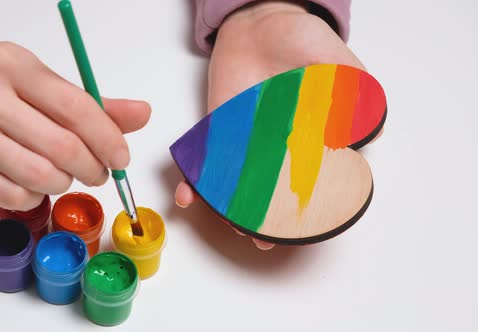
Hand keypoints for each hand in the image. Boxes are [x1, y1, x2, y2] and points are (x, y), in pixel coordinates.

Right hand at [0, 42, 149, 209]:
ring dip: (64, 183)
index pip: (77, 106)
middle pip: (63, 147)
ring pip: (41, 175)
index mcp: (13, 65)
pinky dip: (35, 196)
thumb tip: (142, 115)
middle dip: (93, 168)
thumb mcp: (33, 83)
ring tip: (63, 175)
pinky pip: (14, 195)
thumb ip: (88, 102)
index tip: (121, 157)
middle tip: (99, 173)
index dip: (108, 138)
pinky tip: (32, 184)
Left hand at [175, 1, 367, 248]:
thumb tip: (369, 131)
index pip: (311, 181)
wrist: (259, 23)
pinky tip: (188, 195)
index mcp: (310, 137)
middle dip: (267, 218)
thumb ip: (353, 91)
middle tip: (261, 238)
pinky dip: (195, 180)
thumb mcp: (336, 61)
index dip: (308, 207)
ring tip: (229, 225)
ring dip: (231, 208)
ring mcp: (246, 142)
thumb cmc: (301, 39)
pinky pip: (207, 161)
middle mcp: (278, 146)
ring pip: (238, 184)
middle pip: (272, 191)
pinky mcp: (219, 133)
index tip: (304, 227)